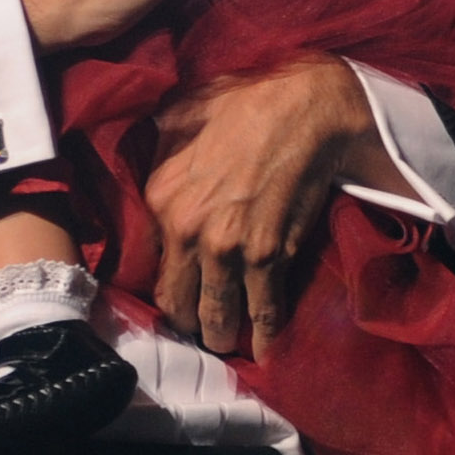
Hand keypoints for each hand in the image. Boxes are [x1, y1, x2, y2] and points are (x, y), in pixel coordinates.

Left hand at [143, 59, 398, 354]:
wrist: (306, 107)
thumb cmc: (245, 103)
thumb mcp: (180, 114)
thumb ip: (159, 144)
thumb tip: (149, 143)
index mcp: (162, 199)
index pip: (152, 265)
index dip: (167, 286)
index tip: (178, 297)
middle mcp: (188, 232)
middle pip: (179, 302)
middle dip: (189, 323)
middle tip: (199, 330)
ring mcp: (230, 250)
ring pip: (218, 316)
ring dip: (222, 337)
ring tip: (227, 346)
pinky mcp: (271, 257)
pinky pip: (264, 310)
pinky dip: (265, 336)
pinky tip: (265, 352)